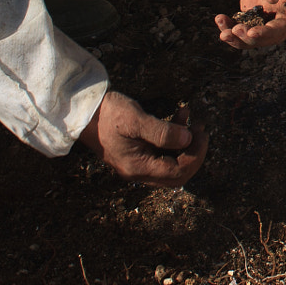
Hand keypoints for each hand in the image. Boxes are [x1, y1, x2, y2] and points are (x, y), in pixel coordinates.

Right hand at [78, 91, 206, 185]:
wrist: (83, 111)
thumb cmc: (108, 114)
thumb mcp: (136, 120)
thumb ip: (162, 132)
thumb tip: (188, 139)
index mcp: (138, 167)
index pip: (177, 172)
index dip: (195, 155)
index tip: (201, 134)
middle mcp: (138, 171)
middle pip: (177, 174)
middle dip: (194, 152)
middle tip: (201, 130)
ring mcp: (137, 163)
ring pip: (171, 162)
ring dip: (185, 143)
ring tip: (192, 119)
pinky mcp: (137, 152)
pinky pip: (162, 151)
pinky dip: (174, 136)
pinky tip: (180, 115)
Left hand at [215, 0, 285, 49]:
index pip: (283, 25)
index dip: (268, 33)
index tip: (250, 33)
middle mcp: (281, 6)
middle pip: (268, 35)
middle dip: (249, 39)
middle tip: (231, 32)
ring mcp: (264, 6)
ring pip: (253, 32)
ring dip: (238, 37)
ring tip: (222, 32)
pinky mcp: (250, 3)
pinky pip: (242, 22)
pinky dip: (230, 26)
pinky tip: (219, 19)